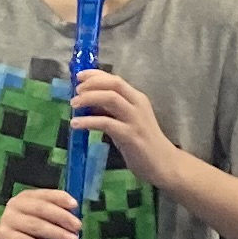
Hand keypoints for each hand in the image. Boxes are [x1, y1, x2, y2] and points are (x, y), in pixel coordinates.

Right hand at [0, 184, 83, 238]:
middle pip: (41, 208)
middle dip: (62, 217)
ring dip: (56, 233)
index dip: (61, 198)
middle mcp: (15, 205)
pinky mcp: (4, 236)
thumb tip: (74, 226)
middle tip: (78, 227)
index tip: (75, 206)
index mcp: (27, 197)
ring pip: (35, 225)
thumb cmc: (27, 236)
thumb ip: (55, 222)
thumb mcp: (43, 226)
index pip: (45, 194)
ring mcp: (8, 220)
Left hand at [68, 63, 170, 180]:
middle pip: (114, 84)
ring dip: (89, 98)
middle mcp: (138, 105)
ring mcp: (135, 119)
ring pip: (111, 98)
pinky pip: (106, 123)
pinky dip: (88, 121)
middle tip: (76, 90)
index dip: (96, 75)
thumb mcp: (126, 121)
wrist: (164, 164)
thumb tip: (87, 101)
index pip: (116, 80)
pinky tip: (76, 124)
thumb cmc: (143, 142)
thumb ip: (111, 110)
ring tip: (73, 104)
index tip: (79, 76)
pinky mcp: (131, 135)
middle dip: (92, 83)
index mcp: (137, 99)